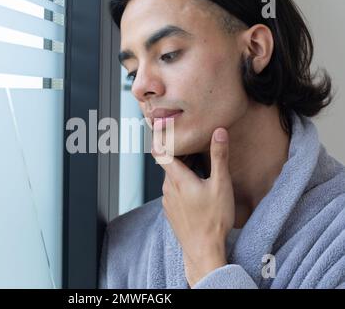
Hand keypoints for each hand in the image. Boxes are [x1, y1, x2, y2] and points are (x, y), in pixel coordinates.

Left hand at [152, 128, 234, 286]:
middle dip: (180, 156)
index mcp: (177, 178)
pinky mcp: (171, 211)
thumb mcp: (221, 184)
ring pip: (171, 179)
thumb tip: (219, 132)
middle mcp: (168, 188)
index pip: (160, 152)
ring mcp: (167, 201)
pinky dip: (182, 186)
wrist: (203, 250)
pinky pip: (173, 192)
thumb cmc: (213, 219)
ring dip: (182, 172)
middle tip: (195, 149)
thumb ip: (219, 157)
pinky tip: (197, 192)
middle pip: (168, 164)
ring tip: (199, 170)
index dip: (161, 140)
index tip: (167, 131)